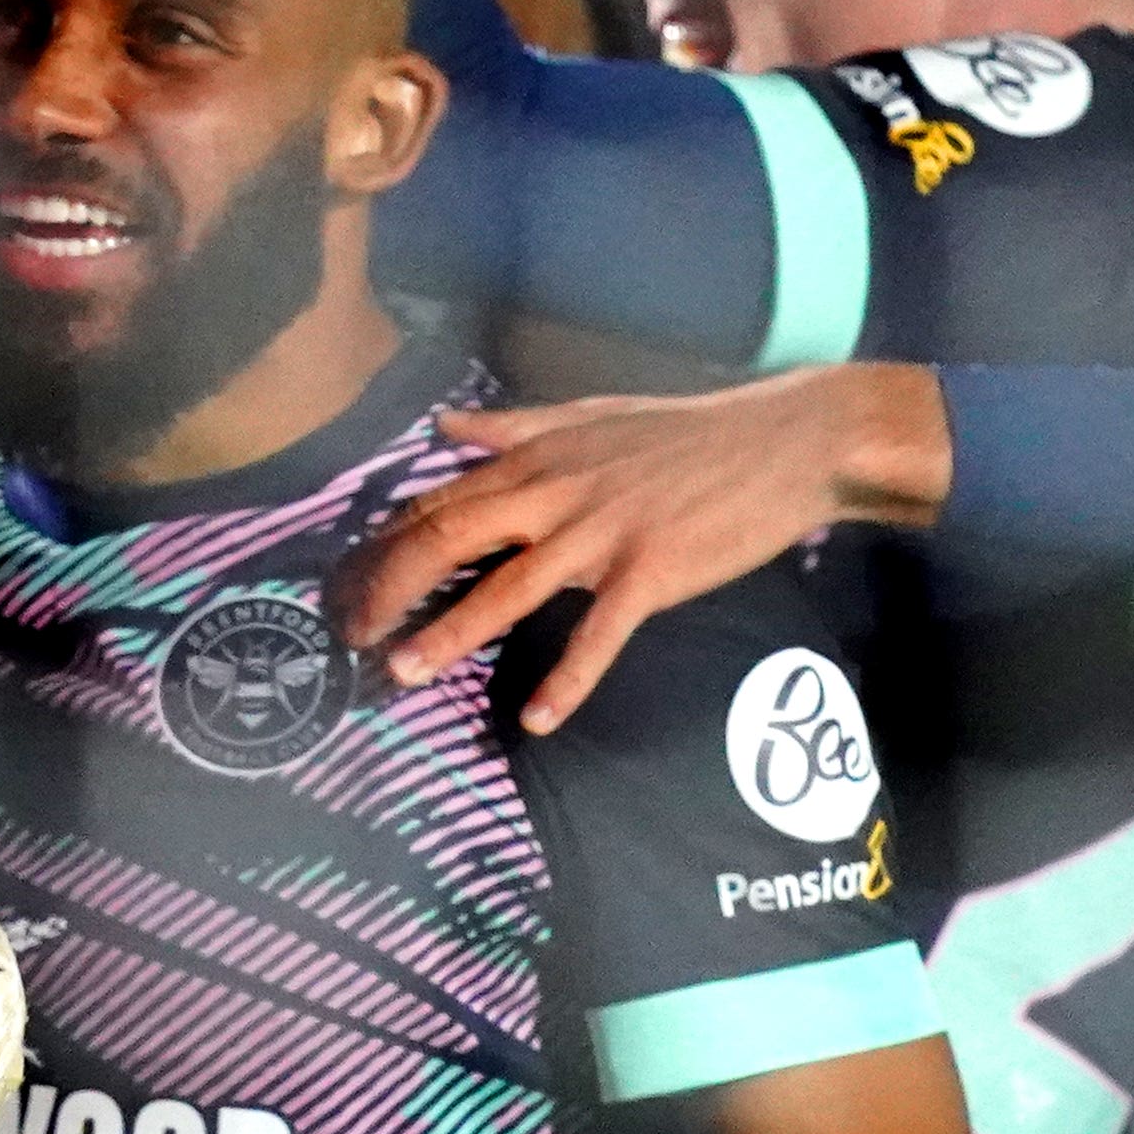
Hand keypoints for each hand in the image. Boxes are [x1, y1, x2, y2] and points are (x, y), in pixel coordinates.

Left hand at [327, 367, 952, 733]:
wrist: (786, 441)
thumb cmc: (688, 432)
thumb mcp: (590, 413)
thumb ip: (512, 426)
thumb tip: (441, 425)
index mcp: (537, 458)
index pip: (437, 499)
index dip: (384, 542)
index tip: (347, 582)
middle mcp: (555, 493)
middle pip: (448, 539)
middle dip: (390, 588)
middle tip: (351, 635)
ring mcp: (602, 534)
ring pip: (507, 589)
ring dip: (449, 634)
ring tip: (402, 673)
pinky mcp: (650, 572)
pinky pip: (598, 635)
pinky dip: (566, 680)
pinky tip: (536, 720)